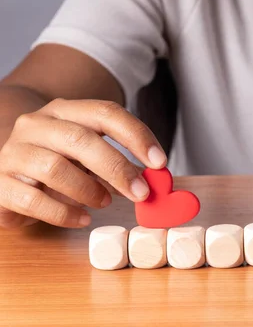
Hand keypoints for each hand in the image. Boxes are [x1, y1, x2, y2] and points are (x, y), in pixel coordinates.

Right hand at [0, 99, 166, 228]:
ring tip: (105, 202)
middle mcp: (37, 124)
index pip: (106, 113)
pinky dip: (63, 213)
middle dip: (118, 168)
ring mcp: (14, 152)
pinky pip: (32, 200)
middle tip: (141, 192)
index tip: (160, 162)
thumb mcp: (88, 155)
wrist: (3, 169)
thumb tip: (153, 182)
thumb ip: (118, 163)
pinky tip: (82, 219)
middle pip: (82, 139)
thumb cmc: (57, 162)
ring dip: (89, 189)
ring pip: (55, 168)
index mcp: (66, 110)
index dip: (136, 136)